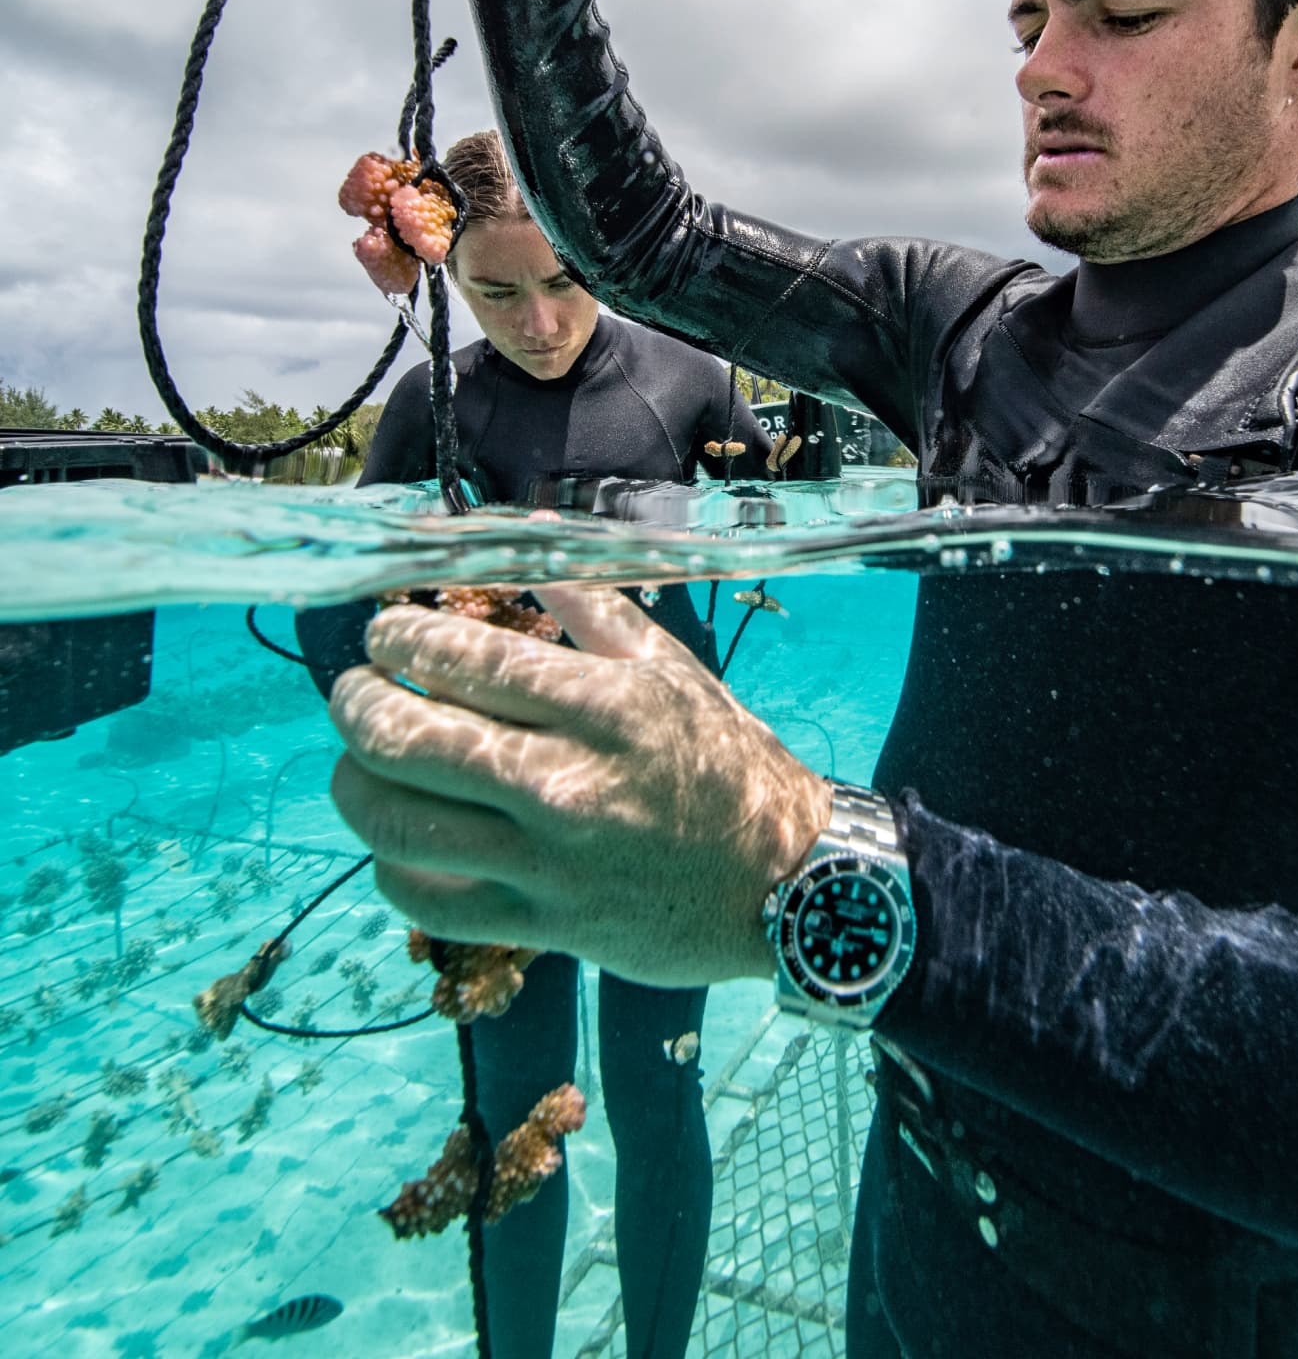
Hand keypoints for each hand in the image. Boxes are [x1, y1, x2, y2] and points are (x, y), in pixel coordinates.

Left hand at [328, 586, 832, 985]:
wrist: (783, 881)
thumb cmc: (726, 763)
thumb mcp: (670, 669)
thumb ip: (588, 603)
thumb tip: (528, 530)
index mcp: (603, 706)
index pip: (462, 659)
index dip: (399, 636)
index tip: (385, 631)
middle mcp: (566, 783)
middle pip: (404, 739)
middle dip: (354, 702)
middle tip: (355, 687)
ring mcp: (548, 863)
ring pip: (397, 824)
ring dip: (355, 782)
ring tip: (362, 760)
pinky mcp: (539, 926)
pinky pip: (425, 899)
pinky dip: (392, 864)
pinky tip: (404, 838)